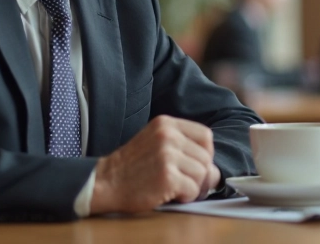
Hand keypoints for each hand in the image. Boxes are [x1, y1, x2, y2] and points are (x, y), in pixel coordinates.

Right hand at [90, 115, 221, 213]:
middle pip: (206, 157)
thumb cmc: (132, 167)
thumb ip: (184, 150)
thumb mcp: (156, 144)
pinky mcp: (167, 176)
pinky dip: (186, 196)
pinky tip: (169, 194)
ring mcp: (167, 155)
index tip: (195, 165)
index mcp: (166, 124)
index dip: (205, 154)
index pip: (205, 136)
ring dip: (192, 186)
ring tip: (174, 187)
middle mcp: (168, 135)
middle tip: (184, 183)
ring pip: (202, 174)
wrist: (105, 182)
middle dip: (200, 174)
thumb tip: (214, 172)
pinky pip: (193, 189)